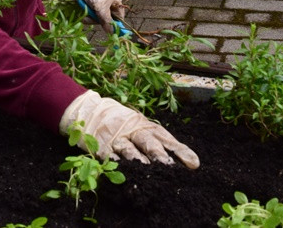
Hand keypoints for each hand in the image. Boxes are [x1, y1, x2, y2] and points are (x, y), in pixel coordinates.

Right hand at [60, 90, 199, 168]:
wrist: (89, 110)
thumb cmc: (120, 121)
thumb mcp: (139, 125)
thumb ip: (156, 140)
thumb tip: (179, 158)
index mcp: (145, 126)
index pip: (166, 138)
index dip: (180, 150)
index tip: (193, 164)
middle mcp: (133, 130)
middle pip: (149, 142)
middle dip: (160, 156)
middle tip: (170, 167)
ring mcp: (116, 137)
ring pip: (129, 149)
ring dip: (139, 160)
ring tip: (148, 172)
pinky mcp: (101, 144)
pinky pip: (108, 154)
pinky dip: (114, 161)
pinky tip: (120, 169)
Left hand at [81, 0, 126, 33]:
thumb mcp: (102, 10)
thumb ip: (107, 22)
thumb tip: (112, 32)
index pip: (119, 14)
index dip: (115, 22)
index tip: (111, 29)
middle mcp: (110, 0)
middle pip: (108, 15)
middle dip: (99, 20)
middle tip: (93, 22)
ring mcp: (101, 0)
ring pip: (99, 14)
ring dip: (92, 18)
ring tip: (85, 19)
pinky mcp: (93, 1)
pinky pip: (94, 11)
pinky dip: (89, 14)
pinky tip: (84, 17)